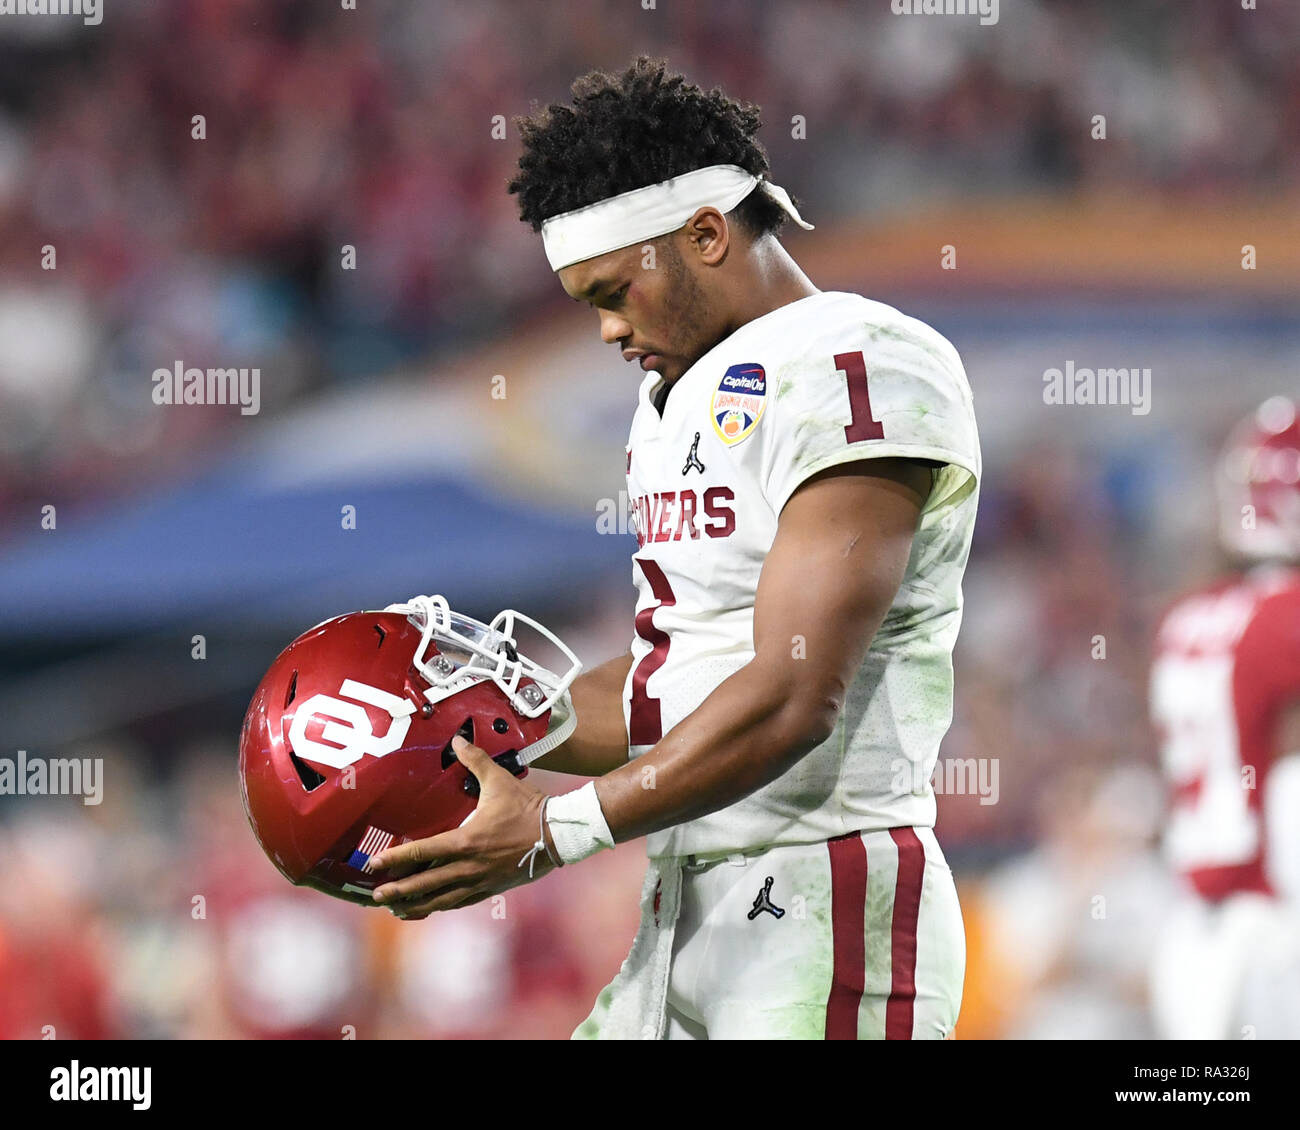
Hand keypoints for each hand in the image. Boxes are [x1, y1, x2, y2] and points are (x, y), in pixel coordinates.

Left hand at [367, 735, 556, 919]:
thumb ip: (474, 761)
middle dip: (398, 891)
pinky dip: (439, 907)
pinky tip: (428, 909)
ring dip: (415, 905)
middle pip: (425, 885)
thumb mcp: (499, 780)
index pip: (422, 852)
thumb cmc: (527, 807)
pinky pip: (459, 903)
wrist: (557, 834)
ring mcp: (479, 882)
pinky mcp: (490, 889)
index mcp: (465, 841)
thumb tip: (457, 739)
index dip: (395, 859)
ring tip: (395, 909)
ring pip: (440, 900)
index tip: (373, 864)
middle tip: (375, 895)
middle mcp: (468, 867)